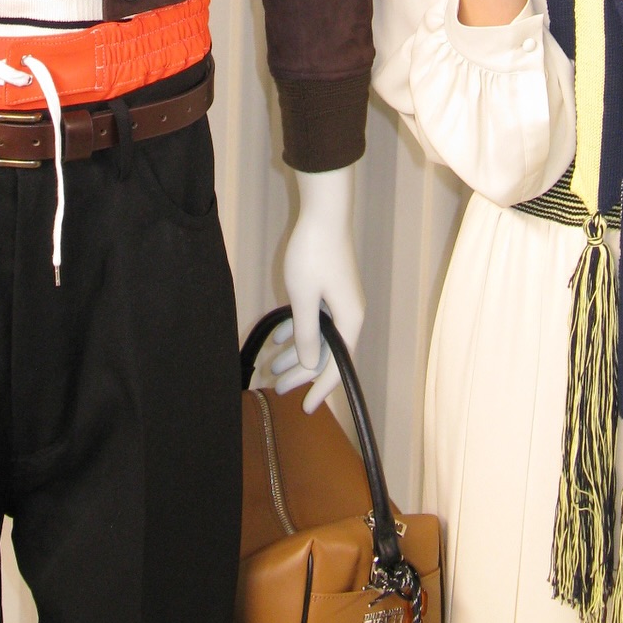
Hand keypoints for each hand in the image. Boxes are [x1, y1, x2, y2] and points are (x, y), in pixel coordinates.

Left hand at [271, 167, 363, 413]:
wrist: (325, 213)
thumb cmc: (313, 255)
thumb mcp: (304, 298)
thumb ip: (306, 334)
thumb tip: (309, 365)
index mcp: (348, 321)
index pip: (336, 367)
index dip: (320, 389)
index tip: (307, 409)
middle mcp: (349, 315)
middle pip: (326, 354)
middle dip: (301, 373)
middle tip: (276, 388)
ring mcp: (341, 301)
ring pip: (318, 336)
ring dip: (296, 352)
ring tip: (272, 367)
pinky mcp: (331, 288)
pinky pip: (316, 319)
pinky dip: (299, 330)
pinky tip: (280, 336)